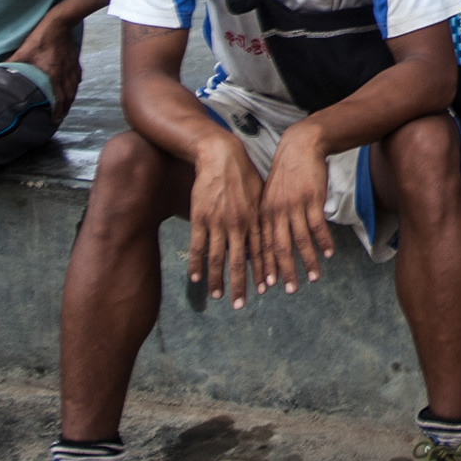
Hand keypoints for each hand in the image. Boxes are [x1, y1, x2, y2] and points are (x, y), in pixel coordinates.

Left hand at [15, 17, 80, 112]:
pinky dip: (74, 87)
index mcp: (53, 75)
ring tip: (66, 108)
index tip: (54, 120)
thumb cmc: (41, 38)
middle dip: (64, 109)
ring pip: (73, 89)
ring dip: (70, 100)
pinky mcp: (75, 62)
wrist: (59, 23)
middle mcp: (65, 75)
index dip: (57, 111)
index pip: (58, 98)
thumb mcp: (24, 51)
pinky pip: (77, 78)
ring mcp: (72, 68)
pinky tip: (72, 88)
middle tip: (59, 118)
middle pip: (68, 97)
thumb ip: (13, 64)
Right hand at [185, 137, 267, 307]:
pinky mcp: (201, 218)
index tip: (265, 289)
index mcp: (256, 219)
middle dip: (241, 285)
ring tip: (218, 296)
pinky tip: (195, 278)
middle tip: (240, 305)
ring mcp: (219, 223)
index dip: (262, 272)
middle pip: (240, 262)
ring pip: (218, 259)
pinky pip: (198, 247)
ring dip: (218, 280)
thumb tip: (264, 237)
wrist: (221, 156)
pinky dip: (196, 264)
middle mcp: (239, 224)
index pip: (261, 252)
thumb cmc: (243, 174)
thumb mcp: (260, 195)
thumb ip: (262, 217)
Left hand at [256, 123, 335, 290]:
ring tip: (314, 278)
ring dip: (307, 261)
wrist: (300, 146)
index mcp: (263, 213)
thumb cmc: (286, 173)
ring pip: (299, 240)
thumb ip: (270, 218)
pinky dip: (323, 242)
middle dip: (284, 271)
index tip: (268, 286)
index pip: (261, 246)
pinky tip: (329, 254)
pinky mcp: (311, 199)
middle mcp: (275, 212)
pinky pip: (317, 226)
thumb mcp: (270, 196)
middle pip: (278, 248)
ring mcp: (293, 206)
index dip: (265, 267)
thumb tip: (270, 242)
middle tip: (290, 290)